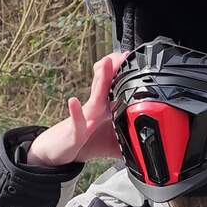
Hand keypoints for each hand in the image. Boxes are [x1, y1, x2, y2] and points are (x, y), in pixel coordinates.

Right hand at [26, 51, 128, 165]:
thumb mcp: (111, 143)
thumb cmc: (84, 143)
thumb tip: (148, 146)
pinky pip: (76, 123)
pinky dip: (75, 112)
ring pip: (94, 98)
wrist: (58, 152)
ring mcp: (85, 120)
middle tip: (125, 53)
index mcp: (104, 110)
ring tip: (105, 63)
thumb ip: (129, 141)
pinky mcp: (75, 133)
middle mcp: (94, 110)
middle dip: (116, 69)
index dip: (125, 75)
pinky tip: (73, 101)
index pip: (116, 89)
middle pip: (106, 85)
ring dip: (100, 80)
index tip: (135, 60)